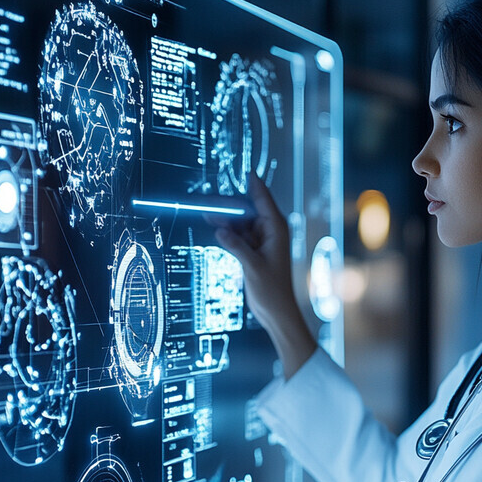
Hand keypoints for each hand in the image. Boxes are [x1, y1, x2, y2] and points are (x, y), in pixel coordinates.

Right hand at [213, 176, 315, 378]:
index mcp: (276, 229)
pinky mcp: (254, 250)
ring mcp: (262, 240)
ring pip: (240, 221)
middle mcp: (270, 231)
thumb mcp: (251, 267)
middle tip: (206, 199)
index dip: (253, 183)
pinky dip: (227, 232)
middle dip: (228, 204)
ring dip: (225, 219)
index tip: (246, 169)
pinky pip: (239, 234)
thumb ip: (236, 246)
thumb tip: (220, 230)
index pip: (262, 199)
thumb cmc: (272, 291)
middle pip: (247, 208)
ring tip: (204, 212)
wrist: (277, 312)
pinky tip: (214, 228)